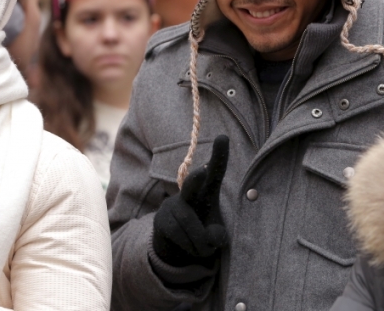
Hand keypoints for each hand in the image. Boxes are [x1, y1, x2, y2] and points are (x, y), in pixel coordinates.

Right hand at [152, 135, 229, 267]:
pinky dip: (191, 247)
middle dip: (196, 180)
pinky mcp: (161, 219)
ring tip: (203, 248)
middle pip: (192, 186)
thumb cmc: (203, 231)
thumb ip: (217, 235)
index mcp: (208, 190)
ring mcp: (173, 205)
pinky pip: (179, 236)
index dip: (220, 156)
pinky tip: (190, 247)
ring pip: (190, 225)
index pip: (216, 171)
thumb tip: (210, 236)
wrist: (178, 245)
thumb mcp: (216, 235)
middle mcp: (189, 193)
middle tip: (202, 172)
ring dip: (200, 243)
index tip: (222, 137)